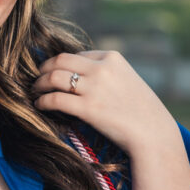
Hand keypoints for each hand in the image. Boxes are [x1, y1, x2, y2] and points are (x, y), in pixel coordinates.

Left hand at [32, 50, 178, 153]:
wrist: (154, 134)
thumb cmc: (141, 111)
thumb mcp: (126, 79)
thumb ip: (105, 72)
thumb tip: (78, 74)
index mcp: (112, 58)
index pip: (76, 55)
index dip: (60, 64)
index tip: (52, 72)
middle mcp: (103, 69)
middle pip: (60, 61)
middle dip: (44, 69)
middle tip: (36, 78)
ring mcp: (95, 88)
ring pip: (54, 77)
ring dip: (39, 84)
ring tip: (35, 91)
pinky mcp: (89, 108)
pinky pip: (55, 99)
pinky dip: (43, 101)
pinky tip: (40, 105)